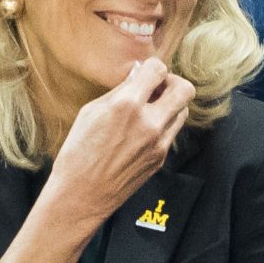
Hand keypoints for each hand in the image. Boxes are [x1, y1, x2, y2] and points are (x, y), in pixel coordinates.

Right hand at [48, 58, 195, 220]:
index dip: (152, 67)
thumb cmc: (78, 152)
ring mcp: (159, 142)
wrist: (82, 195)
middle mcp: (149, 122)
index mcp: (127, 105)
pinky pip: (172, 131)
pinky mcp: (161, 157)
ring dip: (171, 104)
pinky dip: (163, 124)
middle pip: (185, 89)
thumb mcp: (90, 112)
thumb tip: (137, 74)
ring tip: (151, 108)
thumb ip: (119, 91)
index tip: (145, 72)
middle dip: (172, 82)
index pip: (159, 70)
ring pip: (183, 111)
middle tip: (157, 88)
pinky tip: (143, 130)